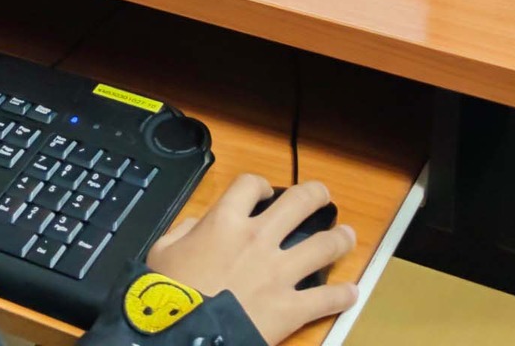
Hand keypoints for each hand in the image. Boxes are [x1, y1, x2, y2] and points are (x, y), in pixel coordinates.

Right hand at [144, 176, 358, 343]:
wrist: (183, 336)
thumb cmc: (167, 294)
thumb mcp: (162, 252)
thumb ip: (184, 231)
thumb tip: (201, 225)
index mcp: (225, 221)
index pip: (250, 185)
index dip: (260, 185)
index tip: (264, 193)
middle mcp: (259, 238)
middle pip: (299, 203)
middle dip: (316, 195)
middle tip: (323, 197)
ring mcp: (280, 272)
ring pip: (324, 245)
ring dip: (340, 239)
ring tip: (348, 236)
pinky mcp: (292, 306)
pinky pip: (326, 298)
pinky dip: (343, 296)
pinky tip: (352, 293)